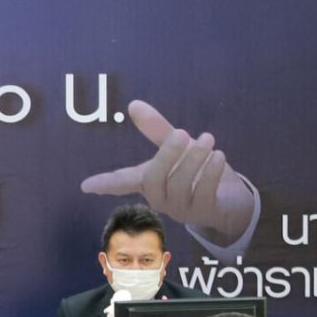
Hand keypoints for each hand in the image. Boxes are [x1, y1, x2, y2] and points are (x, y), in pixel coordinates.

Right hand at [79, 100, 256, 241]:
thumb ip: (158, 130)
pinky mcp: (204, 213)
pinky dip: (211, 172)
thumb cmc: (198, 173)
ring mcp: (181, 209)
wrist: (231, 200)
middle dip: (167, 155)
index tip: (85, 186)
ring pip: (180, 184)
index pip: (122, 182)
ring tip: (208, 139)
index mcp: (149, 182)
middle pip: (153, 179)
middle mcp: (160, 199)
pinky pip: (203, 192)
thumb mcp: (179, 149)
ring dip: (194, 159)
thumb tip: (133, 104)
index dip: (105, 183)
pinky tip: (219, 156)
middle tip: (183, 133)